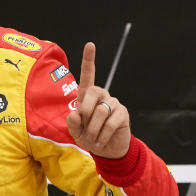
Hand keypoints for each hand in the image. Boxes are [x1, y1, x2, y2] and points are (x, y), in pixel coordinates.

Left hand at [65, 42, 130, 158]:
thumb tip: (76, 113)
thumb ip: (72, 122)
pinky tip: (101, 141)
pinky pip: (110, 123)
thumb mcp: (75, 131)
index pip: (87, 76)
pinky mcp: (123, 113)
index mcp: (87, 96)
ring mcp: (113, 103)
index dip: (88, 60)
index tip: (90, 45)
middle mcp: (101, 96)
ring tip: (92, 139)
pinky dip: (102, 135)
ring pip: (100, 111)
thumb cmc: (88, 137)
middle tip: (83, 129)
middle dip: (85, 110)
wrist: (105, 150)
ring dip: (92, 130)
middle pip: (92, 91)